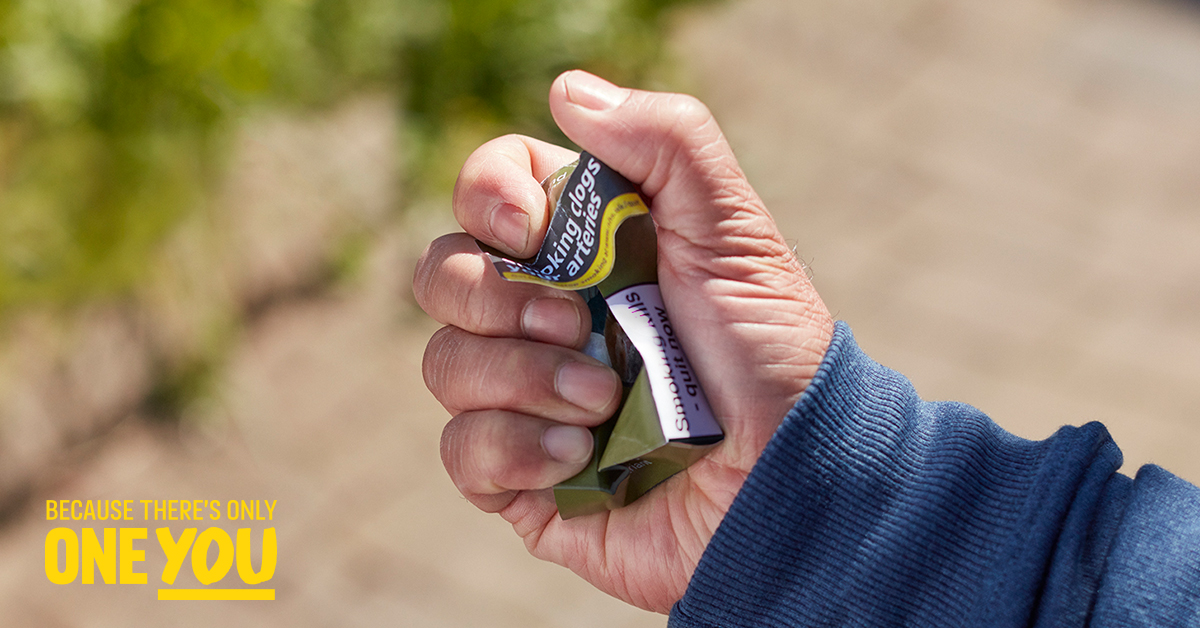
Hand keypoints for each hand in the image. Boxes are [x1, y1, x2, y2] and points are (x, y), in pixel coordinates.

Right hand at [412, 70, 834, 612]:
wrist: (786, 477)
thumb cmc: (768, 350)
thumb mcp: (732, 229)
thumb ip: (665, 140)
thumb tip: (566, 91)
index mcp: (583, 248)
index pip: (489, 192)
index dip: (489, 196)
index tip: (531, 229)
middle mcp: (543, 314)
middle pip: (441, 274)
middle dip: (497, 299)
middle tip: (578, 323)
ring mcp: (526, 395)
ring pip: (444, 363)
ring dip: (524, 380)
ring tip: (604, 400)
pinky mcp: (522, 476)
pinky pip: (463, 452)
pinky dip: (518, 451)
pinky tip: (582, 458)